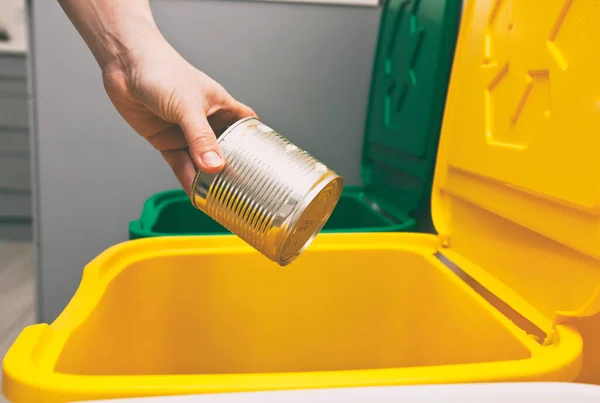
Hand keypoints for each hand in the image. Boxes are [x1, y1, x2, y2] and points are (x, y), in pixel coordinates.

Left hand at [102, 41, 255, 193]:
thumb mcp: (187, 106)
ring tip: (219, 199)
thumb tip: (215, 166)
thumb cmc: (162, 70)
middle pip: (225, 151)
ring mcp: (186, 133)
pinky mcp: (166, 141)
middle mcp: (207, 122)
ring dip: (208, 179)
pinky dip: (187, 179)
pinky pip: (180, 165)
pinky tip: (195, 193)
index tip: (267, 164)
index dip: (257, 144)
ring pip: (202, 162)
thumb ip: (200, 138)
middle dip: (232, 170)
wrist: (124, 65)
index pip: (247, 128)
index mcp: (222, 107)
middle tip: (243, 191)